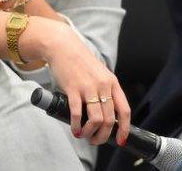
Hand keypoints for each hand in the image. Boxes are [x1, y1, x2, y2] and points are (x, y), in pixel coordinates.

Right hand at [25, 19, 130, 145]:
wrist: (62, 47)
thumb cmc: (79, 61)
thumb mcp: (99, 74)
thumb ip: (104, 90)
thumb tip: (105, 112)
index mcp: (112, 83)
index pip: (124, 110)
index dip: (124, 128)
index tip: (120, 140)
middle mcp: (103, 86)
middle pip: (109, 119)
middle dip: (104, 135)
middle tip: (96, 140)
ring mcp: (88, 87)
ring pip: (96, 119)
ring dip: (91, 132)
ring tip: (84, 135)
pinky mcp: (72, 88)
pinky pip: (77, 112)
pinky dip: (77, 124)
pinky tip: (74, 129)